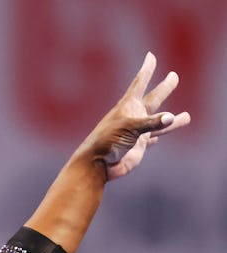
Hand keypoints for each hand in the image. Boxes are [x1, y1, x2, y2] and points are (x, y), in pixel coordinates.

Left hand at [82, 52, 190, 180]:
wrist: (97, 165)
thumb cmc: (108, 142)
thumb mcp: (129, 128)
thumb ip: (151, 122)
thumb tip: (171, 118)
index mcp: (128, 106)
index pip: (139, 83)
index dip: (146, 70)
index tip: (151, 56)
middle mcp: (133, 117)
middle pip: (153, 99)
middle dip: (164, 88)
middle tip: (174, 76)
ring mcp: (136, 133)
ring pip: (159, 123)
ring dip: (172, 120)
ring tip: (187, 117)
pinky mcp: (137, 148)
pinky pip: (149, 140)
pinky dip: (155, 137)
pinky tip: (158, 138)